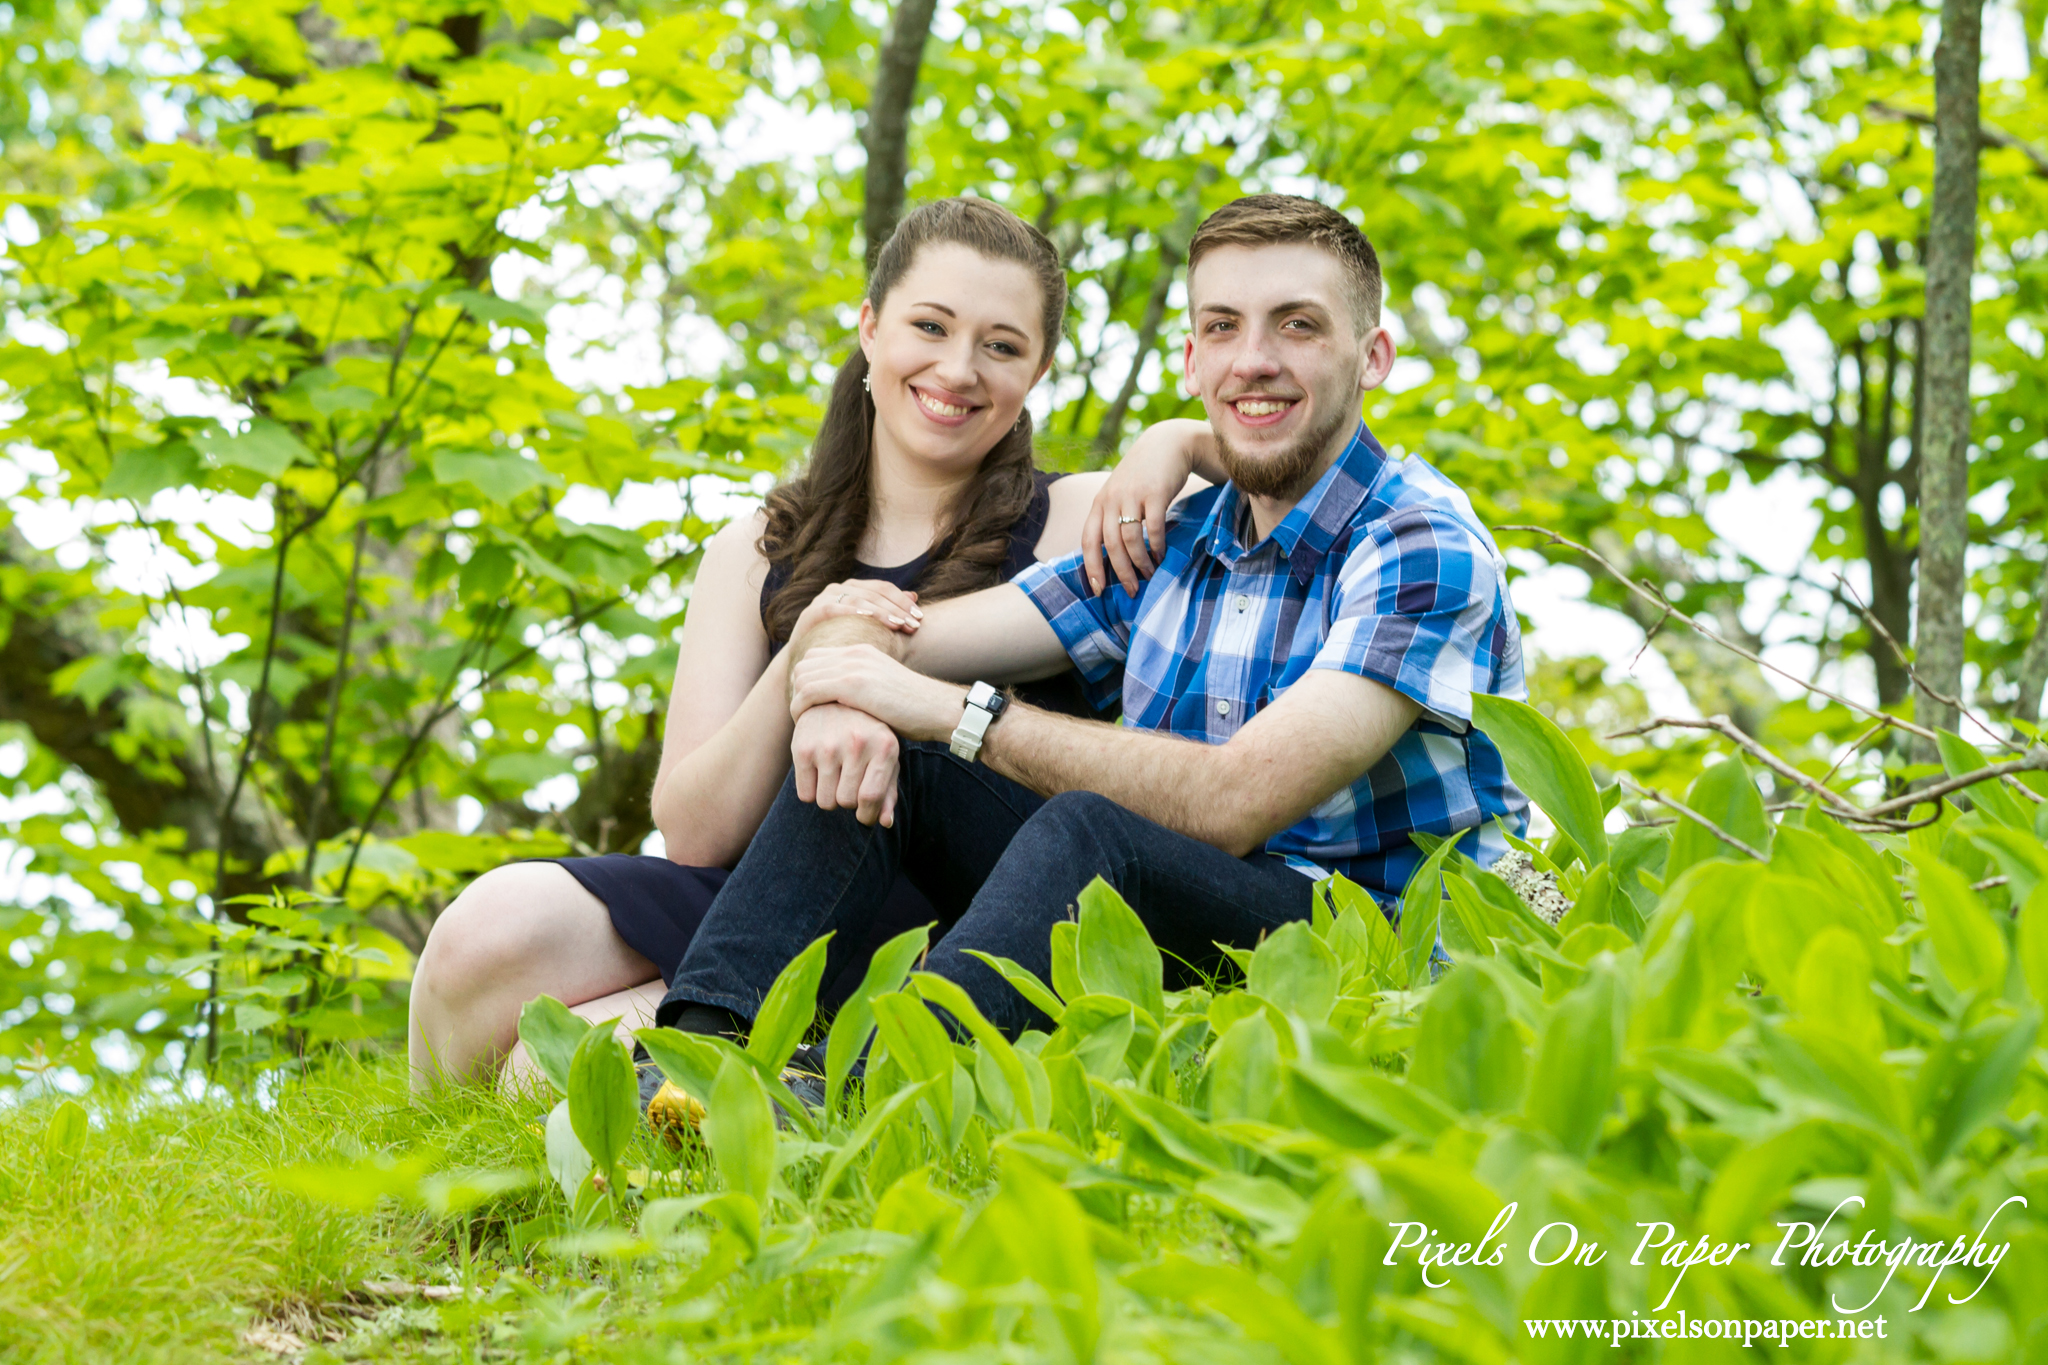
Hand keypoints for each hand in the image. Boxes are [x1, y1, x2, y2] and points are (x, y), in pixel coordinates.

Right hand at [789, 578, 922, 651]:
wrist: (809, 664)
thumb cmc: (843, 645)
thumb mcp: (869, 629)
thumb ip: (889, 611)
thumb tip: (915, 595)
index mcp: (855, 588)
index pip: (884, 588)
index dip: (904, 601)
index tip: (921, 618)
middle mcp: (840, 588)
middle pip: (875, 592)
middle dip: (897, 608)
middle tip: (914, 625)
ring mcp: (825, 598)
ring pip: (859, 599)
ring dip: (880, 611)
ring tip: (898, 625)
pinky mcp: (812, 611)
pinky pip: (835, 608)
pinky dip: (853, 612)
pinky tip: (869, 620)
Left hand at [790, 643, 962, 741]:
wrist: (940, 710)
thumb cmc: (917, 711)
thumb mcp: (885, 690)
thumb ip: (863, 688)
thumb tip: (845, 704)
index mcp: (862, 652)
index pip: (817, 657)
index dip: (807, 679)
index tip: (809, 704)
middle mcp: (855, 653)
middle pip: (805, 663)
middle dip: (797, 688)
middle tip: (801, 713)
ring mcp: (853, 666)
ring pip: (802, 676)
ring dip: (796, 699)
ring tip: (802, 720)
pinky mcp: (852, 684)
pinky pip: (808, 691)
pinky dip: (800, 708)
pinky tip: (805, 723)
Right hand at [791, 703, 900, 826]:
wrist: (832, 699)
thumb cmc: (868, 735)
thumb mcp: (886, 756)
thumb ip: (889, 791)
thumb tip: (886, 823)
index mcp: (884, 746)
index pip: (871, 797)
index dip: (868, 815)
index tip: (865, 814)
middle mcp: (857, 743)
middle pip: (847, 802)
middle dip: (849, 803)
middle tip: (849, 787)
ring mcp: (828, 745)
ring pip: (826, 802)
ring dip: (830, 799)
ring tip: (835, 780)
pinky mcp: (802, 748)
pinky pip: (805, 795)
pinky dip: (812, 793)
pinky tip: (820, 775)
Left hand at [1081, 418, 1212, 595]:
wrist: (1166, 444)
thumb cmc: (1142, 476)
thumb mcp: (1119, 494)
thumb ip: (1112, 518)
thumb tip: (1111, 556)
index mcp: (1099, 503)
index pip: (1089, 541)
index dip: (1091, 567)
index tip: (1098, 590)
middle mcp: (1112, 499)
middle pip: (1110, 545)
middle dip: (1121, 572)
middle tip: (1132, 590)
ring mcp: (1133, 495)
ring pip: (1131, 539)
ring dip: (1140, 562)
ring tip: (1150, 574)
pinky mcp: (1155, 493)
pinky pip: (1154, 527)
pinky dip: (1157, 545)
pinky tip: (1161, 555)